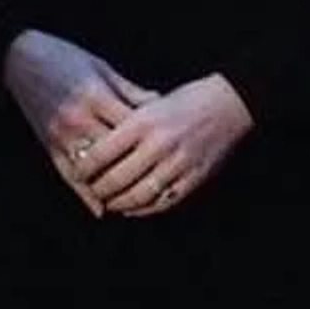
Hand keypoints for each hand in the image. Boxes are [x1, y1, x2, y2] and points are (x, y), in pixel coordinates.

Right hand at [4, 30, 157, 216]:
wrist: (21, 58)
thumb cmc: (66, 59)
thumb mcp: (102, 68)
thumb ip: (130, 91)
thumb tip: (159, 104)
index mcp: (95, 96)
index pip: (131, 125)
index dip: (151, 137)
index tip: (169, 145)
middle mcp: (77, 118)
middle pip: (115, 152)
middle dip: (137, 163)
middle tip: (159, 174)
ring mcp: (61, 135)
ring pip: (94, 170)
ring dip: (113, 184)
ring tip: (135, 194)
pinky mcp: (48, 145)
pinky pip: (69, 176)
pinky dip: (85, 195)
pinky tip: (101, 207)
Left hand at [74, 74, 253, 217]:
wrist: (232, 103)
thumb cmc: (188, 99)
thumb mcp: (153, 103)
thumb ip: (128, 123)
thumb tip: (98, 147)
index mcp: (144, 120)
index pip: (103, 151)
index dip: (85, 167)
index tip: (77, 172)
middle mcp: (159, 143)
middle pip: (117, 178)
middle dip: (99, 189)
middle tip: (91, 191)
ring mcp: (178, 163)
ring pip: (138, 195)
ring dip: (120, 204)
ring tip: (109, 203)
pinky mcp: (194, 177)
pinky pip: (163, 201)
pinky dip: (145, 209)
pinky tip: (133, 209)